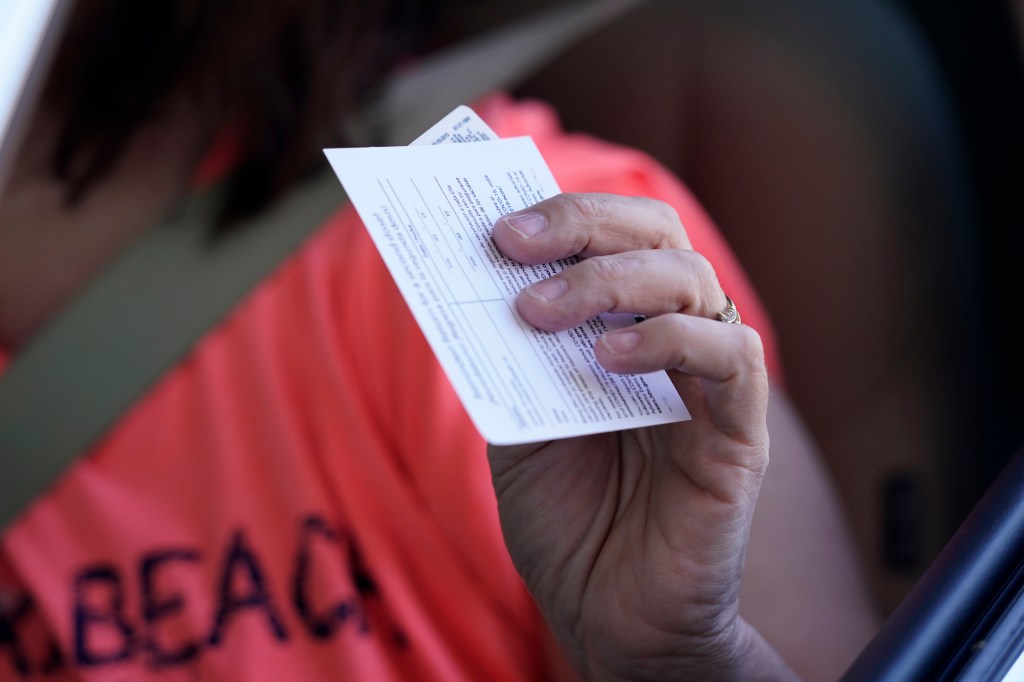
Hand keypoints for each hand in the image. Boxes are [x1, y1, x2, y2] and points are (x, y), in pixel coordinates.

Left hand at [488, 193, 796, 680]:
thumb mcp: (517, 426)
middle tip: (512, 241)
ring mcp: (711, 384)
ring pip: (692, 280)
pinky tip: (609, 359)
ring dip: (608, 281)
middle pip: (657, 237)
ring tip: (539, 312)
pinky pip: (731, 357)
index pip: (614, 238)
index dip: (564, 215)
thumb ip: (511, 361)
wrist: (606, 615)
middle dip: (582, 225)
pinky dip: (670, 340)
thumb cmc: (566, 520)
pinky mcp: (740, 435)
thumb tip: (477, 283)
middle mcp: (673, 341)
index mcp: (624, 329)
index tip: (497, 221)